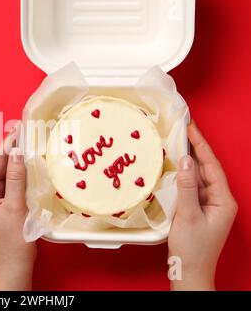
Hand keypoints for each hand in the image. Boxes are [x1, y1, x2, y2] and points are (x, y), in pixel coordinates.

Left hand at [0, 132, 35, 290]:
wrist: (15, 263)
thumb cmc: (13, 239)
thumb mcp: (15, 206)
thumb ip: (16, 178)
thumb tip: (17, 152)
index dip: (9, 144)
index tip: (19, 128)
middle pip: (2, 165)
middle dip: (14, 148)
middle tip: (28, 130)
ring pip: (9, 173)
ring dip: (20, 160)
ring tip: (32, 142)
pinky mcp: (7, 203)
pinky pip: (15, 183)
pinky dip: (23, 173)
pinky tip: (33, 164)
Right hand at [169, 122, 236, 290]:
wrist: (189, 271)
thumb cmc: (192, 248)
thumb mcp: (187, 215)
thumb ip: (186, 186)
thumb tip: (186, 161)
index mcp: (223, 200)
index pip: (212, 166)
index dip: (201, 145)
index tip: (191, 128)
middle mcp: (219, 200)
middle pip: (207, 169)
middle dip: (195, 149)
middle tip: (182, 130)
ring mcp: (209, 205)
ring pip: (199, 177)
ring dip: (188, 162)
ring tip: (176, 144)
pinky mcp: (199, 209)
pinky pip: (192, 187)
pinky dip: (183, 176)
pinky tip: (174, 168)